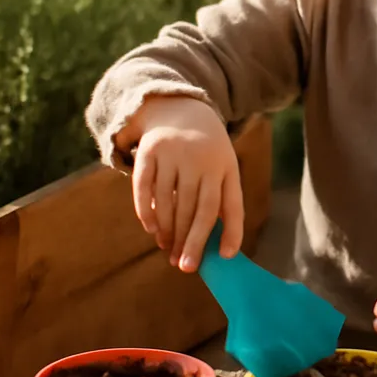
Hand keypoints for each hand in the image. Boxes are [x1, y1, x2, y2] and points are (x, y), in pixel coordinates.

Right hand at [119, 95, 243, 271]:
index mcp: (226, 165)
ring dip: (169, 231)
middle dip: (192, 241)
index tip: (224, 257)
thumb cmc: (207, 152)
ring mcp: (174, 154)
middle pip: (198, 208)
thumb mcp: (223, 167)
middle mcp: (202, 159)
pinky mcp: (149, 151)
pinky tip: (152, 230)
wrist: (179, 108)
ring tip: (169, 250)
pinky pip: (145, 187)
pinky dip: (147, 211)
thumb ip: (223, 201)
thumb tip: (220, 247)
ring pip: (170, 201)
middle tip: (186, 267)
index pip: (230, 204)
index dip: (230, 230)